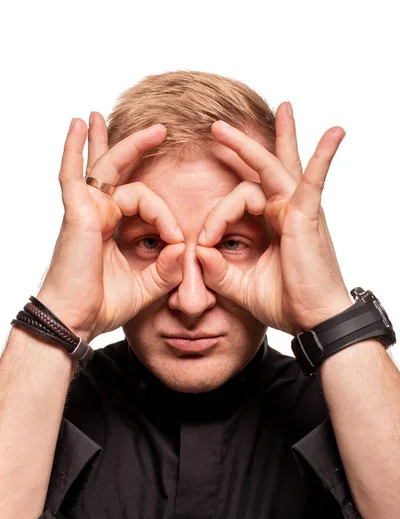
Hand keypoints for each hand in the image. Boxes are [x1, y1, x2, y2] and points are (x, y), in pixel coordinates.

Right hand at [37, 113, 183, 341]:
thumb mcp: (147, 286)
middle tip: (161, 130)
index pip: (143, 202)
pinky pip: (72, 176)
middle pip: (119, 170)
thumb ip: (168, 269)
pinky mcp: (77, 214)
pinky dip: (73, 150)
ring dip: (125, 144)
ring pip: (108, 168)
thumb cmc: (102, 305)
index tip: (177, 241)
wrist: (76, 321)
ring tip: (150, 128)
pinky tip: (79, 125)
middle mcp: (99, 213)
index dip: (165, 217)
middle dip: (138, 147)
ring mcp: (87, 211)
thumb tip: (184, 247)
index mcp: (113, 227)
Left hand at [196, 102, 352, 335]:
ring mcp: (297, 211)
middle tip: (216, 127)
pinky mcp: (308, 218)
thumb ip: (218, 269)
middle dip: (240, 147)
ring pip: (273, 168)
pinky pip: (313, 182)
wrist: (313, 321)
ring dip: (253, 144)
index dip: (216, 217)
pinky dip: (323, 158)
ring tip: (228, 125)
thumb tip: (198, 253)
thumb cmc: (286, 302)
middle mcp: (285, 211)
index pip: (240, 200)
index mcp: (271, 223)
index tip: (204, 242)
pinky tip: (334, 133)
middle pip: (261, 169)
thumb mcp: (240, 285)